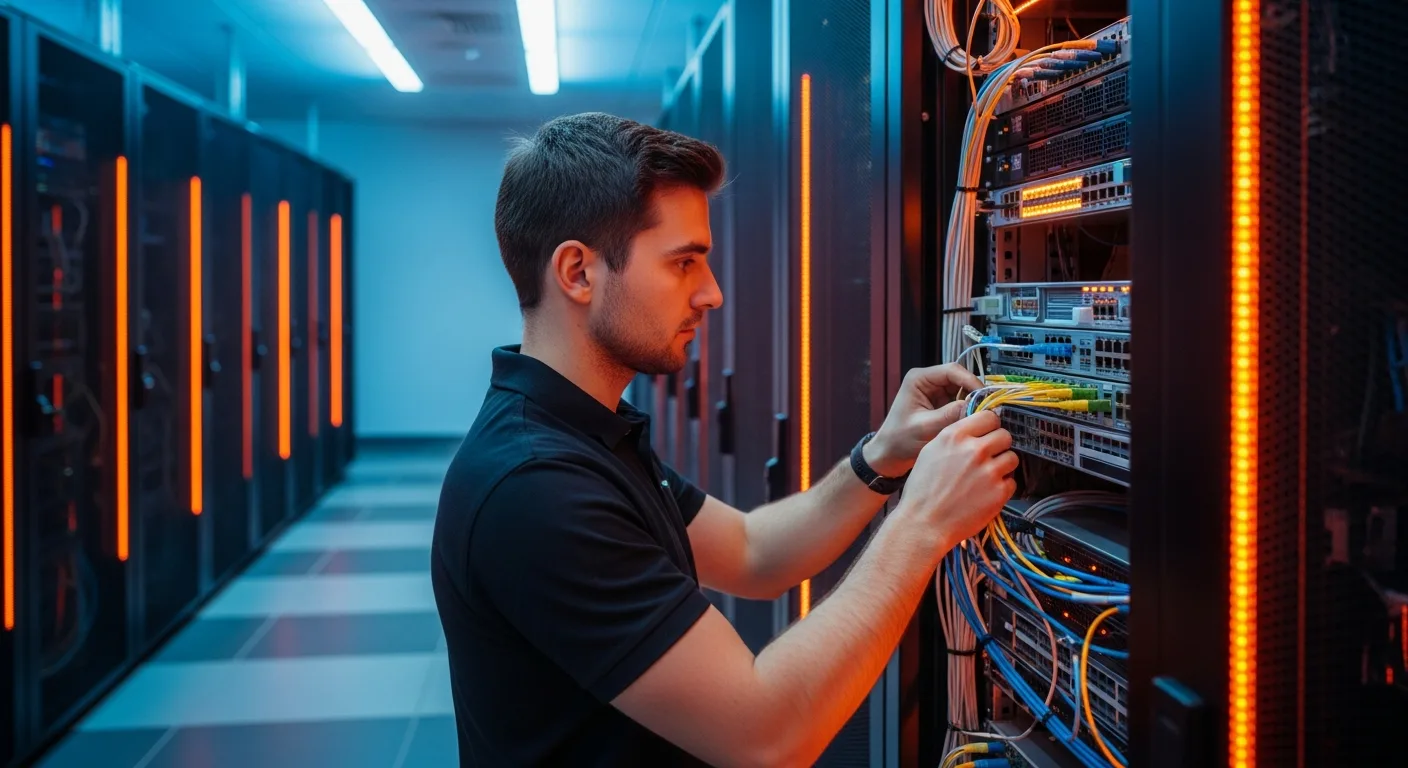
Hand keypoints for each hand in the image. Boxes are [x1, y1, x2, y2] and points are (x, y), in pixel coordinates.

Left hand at [865, 363, 983, 476]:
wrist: (889, 454)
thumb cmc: (899, 440)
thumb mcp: (925, 427)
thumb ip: (950, 415)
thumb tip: (977, 406)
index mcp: (919, 379)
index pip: (952, 370)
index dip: (971, 381)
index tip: (985, 396)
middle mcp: (928, 381)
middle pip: (960, 378)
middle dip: (975, 392)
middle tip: (988, 408)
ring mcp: (935, 392)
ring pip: (963, 390)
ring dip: (973, 401)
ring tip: (983, 415)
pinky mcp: (941, 404)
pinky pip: (961, 401)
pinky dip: (969, 409)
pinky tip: (975, 420)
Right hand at [893, 411, 1016, 546]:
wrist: (924, 524)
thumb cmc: (922, 491)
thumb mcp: (931, 452)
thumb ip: (954, 437)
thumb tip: (974, 429)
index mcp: (955, 436)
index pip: (989, 416)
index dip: (990, 426)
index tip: (988, 434)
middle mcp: (974, 450)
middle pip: (1005, 435)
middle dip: (999, 445)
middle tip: (989, 457)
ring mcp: (989, 471)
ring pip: (1012, 457)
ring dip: (1003, 465)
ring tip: (987, 477)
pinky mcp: (999, 492)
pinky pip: (1012, 482)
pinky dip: (1003, 487)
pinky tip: (986, 493)